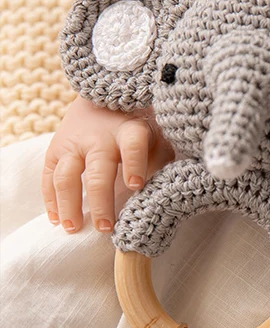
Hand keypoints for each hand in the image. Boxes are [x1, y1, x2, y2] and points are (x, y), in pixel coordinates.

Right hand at [41, 97, 173, 233]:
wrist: (103, 99)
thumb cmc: (138, 130)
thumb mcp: (157, 141)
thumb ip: (160, 165)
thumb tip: (162, 196)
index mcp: (130, 132)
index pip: (133, 147)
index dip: (134, 165)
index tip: (135, 185)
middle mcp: (99, 138)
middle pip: (98, 172)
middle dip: (101, 201)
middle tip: (105, 228)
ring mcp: (73, 143)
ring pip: (66, 176)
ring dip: (69, 205)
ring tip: (73, 228)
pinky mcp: (55, 149)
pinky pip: (48, 177)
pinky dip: (50, 200)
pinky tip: (56, 220)